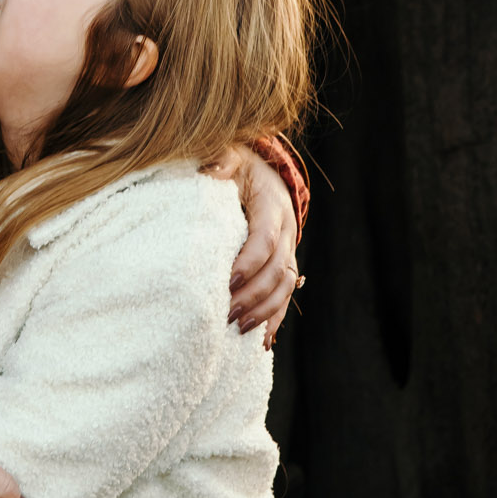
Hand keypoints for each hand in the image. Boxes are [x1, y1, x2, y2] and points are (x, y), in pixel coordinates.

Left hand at [205, 144, 300, 347]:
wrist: (264, 172)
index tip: (229, 280)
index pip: (265, 239)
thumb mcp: (230, 154)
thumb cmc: (239, 165)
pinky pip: (285, 296)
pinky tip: (261, 343)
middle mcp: (287, 231)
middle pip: (277, 269)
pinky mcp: (283, 265)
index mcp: (272, 206)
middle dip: (255, 294)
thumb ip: (221, 160)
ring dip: (265, 311)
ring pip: (285, 287)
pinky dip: (275, 319)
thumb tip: (208, 170)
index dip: (250, 261)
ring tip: (239, 330)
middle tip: (227, 313)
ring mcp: (288, 250)